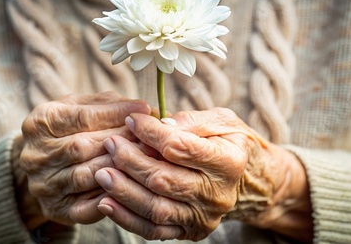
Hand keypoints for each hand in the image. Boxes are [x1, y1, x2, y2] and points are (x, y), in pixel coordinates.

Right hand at [17, 92, 150, 228]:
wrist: (44, 165)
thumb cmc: (72, 128)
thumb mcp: (83, 107)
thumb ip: (110, 104)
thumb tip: (145, 109)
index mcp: (40, 122)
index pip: (82, 117)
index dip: (115, 113)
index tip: (144, 109)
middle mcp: (36, 155)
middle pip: (82, 147)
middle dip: (121, 141)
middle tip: (151, 138)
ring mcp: (44, 185)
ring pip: (85, 176)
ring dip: (120, 168)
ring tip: (147, 159)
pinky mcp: (56, 210)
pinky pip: (87, 206)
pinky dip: (112, 195)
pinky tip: (132, 186)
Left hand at [94, 108, 259, 240]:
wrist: (248, 181)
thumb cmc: (229, 143)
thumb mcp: (222, 122)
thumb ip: (193, 120)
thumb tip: (162, 123)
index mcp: (229, 162)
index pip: (181, 148)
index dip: (151, 133)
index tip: (131, 120)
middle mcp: (217, 194)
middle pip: (164, 180)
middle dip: (131, 161)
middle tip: (110, 143)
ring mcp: (202, 216)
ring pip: (156, 208)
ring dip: (124, 190)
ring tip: (101, 172)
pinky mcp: (189, 231)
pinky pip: (153, 230)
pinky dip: (127, 218)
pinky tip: (106, 202)